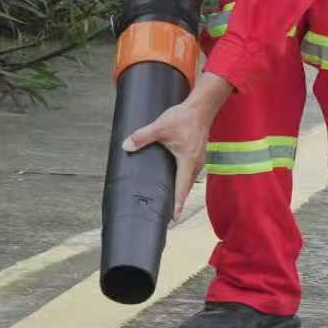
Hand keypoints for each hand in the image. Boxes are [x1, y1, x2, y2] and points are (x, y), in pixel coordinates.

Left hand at [121, 72, 234, 216]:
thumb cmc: (184, 117)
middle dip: (177, 203)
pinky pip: (190, 172)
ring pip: (188, 180)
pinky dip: (183, 180)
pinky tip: (174, 180)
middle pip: (186, 189)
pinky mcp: (197, 153)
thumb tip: (126, 146)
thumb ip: (142, 136)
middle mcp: (196, 164)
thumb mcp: (160, 126)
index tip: (172, 221)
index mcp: (188, 162)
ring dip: (180, 191)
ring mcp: (199, 159)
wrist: (201, 106)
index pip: (181, 190)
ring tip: (170, 202)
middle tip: (167, 217)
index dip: (176, 206)